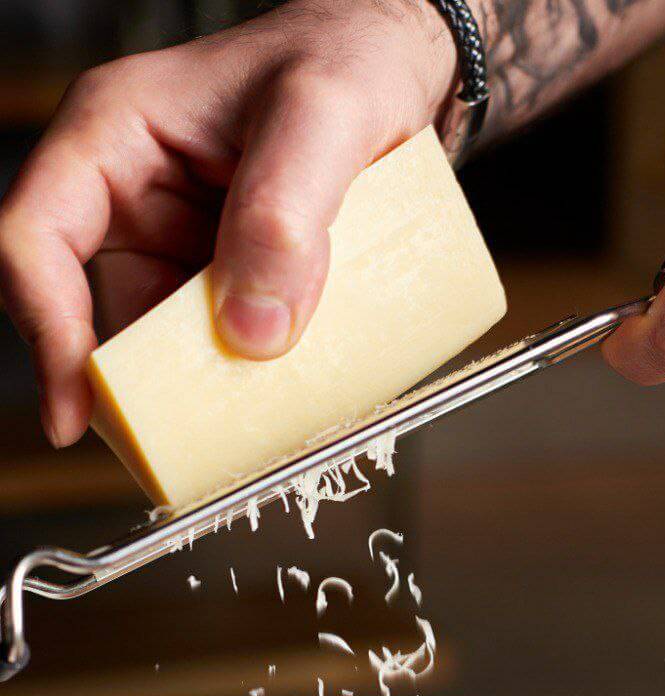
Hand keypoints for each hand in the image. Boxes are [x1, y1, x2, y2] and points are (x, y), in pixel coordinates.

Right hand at [0, 0, 456, 446]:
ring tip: (255, 413)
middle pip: (97, 310)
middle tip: (186, 442)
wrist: (400, 69)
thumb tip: (250, 330)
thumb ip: (285, 213)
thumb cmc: (349, 57)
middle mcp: (135, 194)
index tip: (77, 412)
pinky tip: (285, 388)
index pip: (37, 240)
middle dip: (139, 382)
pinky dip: (247, 375)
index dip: (46, 331)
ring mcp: (181, 241)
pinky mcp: (229, 278)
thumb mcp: (326, 115)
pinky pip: (220, 342)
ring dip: (204, 385)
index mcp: (116, 137)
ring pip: (165, 340)